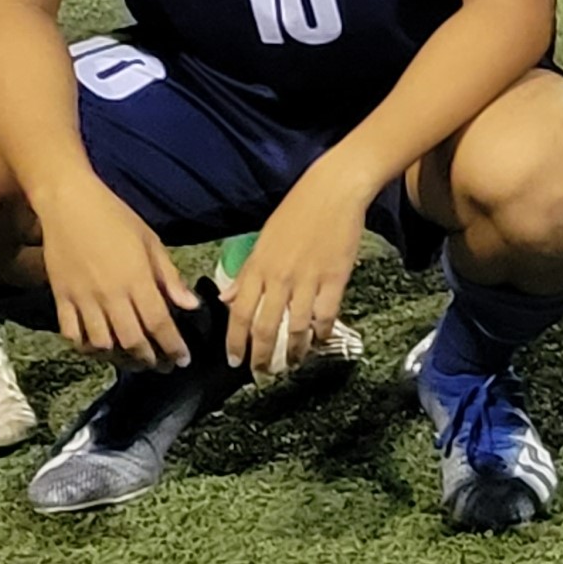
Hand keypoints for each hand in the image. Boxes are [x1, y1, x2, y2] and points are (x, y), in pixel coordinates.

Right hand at [36, 179, 195, 368]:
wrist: (69, 204)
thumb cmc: (116, 218)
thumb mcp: (152, 242)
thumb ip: (169, 278)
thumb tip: (190, 305)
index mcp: (137, 280)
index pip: (159, 324)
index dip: (173, 346)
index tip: (183, 360)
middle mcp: (110, 296)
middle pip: (131, 341)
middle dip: (150, 359)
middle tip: (163, 366)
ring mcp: (82, 300)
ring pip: (102, 344)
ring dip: (120, 359)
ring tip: (135, 361)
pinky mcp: (60, 299)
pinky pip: (72, 335)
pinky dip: (86, 348)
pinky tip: (100, 349)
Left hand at [226, 159, 373, 371]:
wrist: (333, 190)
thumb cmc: (296, 211)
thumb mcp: (262, 240)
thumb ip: (246, 273)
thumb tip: (226, 299)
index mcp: (257, 267)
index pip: (239, 314)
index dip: (235, 342)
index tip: (234, 361)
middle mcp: (279, 278)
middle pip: (265, 327)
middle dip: (262, 356)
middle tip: (262, 373)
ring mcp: (308, 279)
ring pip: (295, 328)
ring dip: (292, 351)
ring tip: (292, 363)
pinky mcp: (335, 278)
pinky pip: (325, 315)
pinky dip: (321, 333)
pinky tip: (319, 340)